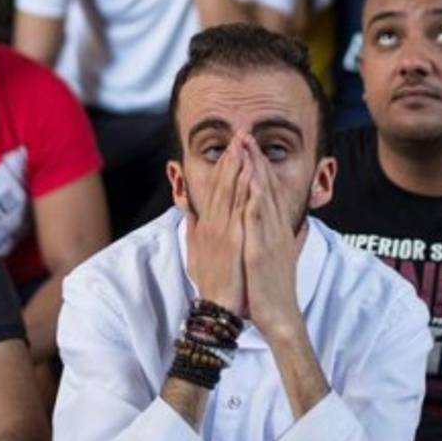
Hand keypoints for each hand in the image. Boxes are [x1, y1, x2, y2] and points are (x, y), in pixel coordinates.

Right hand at [185, 138, 249, 313]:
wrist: (218, 306)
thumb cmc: (212, 282)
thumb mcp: (197, 252)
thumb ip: (194, 229)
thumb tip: (191, 212)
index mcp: (207, 225)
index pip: (215, 188)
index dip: (223, 166)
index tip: (231, 147)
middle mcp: (212, 223)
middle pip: (221, 183)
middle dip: (231, 157)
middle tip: (239, 134)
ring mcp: (221, 230)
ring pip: (228, 190)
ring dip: (236, 165)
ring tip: (244, 144)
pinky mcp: (231, 239)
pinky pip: (238, 208)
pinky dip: (243, 189)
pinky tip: (250, 173)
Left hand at [242, 138, 303, 339]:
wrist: (279, 316)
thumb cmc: (271, 290)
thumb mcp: (272, 257)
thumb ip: (270, 238)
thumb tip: (275, 226)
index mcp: (275, 230)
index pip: (268, 191)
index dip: (259, 166)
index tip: (249, 147)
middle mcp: (276, 229)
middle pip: (267, 186)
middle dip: (256, 158)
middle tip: (247, 134)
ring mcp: (271, 237)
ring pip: (264, 195)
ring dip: (256, 169)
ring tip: (246, 146)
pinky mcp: (262, 249)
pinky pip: (259, 218)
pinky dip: (255, 197)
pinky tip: (250, 179)